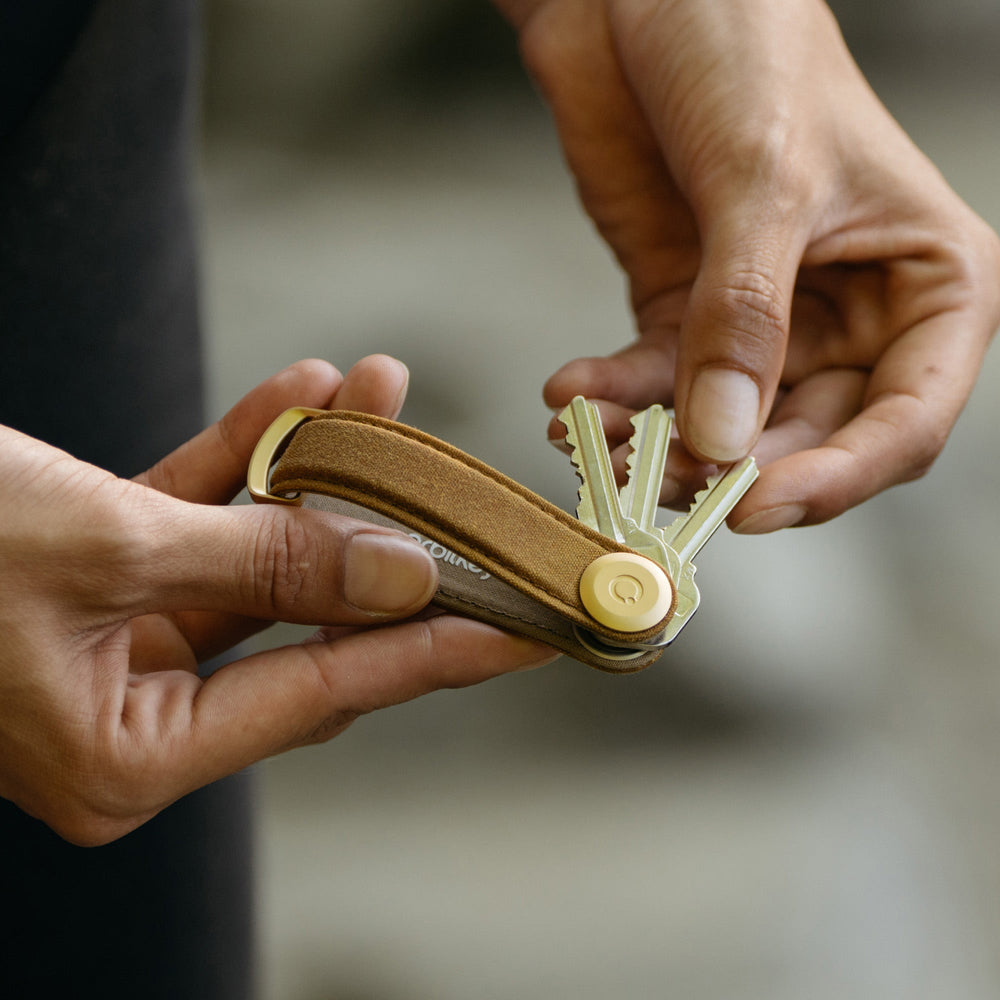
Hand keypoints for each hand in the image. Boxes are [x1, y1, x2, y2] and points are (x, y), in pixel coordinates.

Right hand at [0, 356, 551, 844]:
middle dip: (375, 529)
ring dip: (312, 470)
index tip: (531, 629)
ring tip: (379, 390)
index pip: (329, 693)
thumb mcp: (110, 548)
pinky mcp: (97, 578)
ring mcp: (115, 645)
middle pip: (300, 617)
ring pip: (251, 553)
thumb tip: (403, 576)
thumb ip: (265, 565)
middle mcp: (129, 714)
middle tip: (462, 482)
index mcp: (129, 757)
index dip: (439, 652)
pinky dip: (240, 458)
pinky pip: (193, 517)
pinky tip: (300, 396)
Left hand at [498, 0, 999, 528]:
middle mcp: (852, 317)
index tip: (754, 508)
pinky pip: (655, 382)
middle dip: (726, 469)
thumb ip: (744, 315)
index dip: (836, 479)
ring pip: (722, 427)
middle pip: (802, 440)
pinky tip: (568, 396)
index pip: (905, 420)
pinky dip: (613, 401)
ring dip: (656, 447)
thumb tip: (721, 438)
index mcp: (927, 283)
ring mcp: (764, 323)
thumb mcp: (761, 177)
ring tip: (592, 439)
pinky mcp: (686, 314)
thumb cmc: (745, 42)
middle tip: (652, 480)